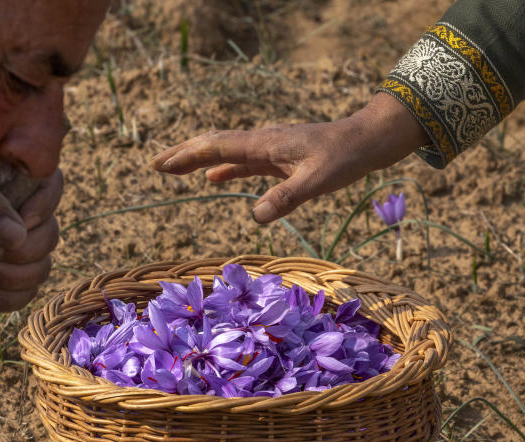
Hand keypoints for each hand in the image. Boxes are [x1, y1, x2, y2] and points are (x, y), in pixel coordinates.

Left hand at [0, 169, 62, 312]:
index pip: (50, 185)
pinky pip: (28, 294)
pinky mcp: (7, 281)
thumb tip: (17, 235)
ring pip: (42, 267)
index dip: (42, 205)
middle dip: (21, 250)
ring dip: (11, 276)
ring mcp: (15, 250)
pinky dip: (6, 298)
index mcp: (8, 184)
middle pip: (50, 233)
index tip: (21, 219)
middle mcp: (18, 215)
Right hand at [151, 92, 428, 222]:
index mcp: (265, 144)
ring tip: (175, 169)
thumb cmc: (346, 158)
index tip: (160, 165)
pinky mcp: (281, 157)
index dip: (187, 156)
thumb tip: (255, 217)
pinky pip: (244, 161)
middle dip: (184, 154)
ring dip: (200, 160)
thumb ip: (286, 198)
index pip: (216, 147)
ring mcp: (271, 149)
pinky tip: (215, 177)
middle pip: (214, 144)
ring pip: (226, 152)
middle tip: (156, 165)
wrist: (368, 140)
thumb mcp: (317, 181)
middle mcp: (262, 142)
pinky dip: (225, 168)